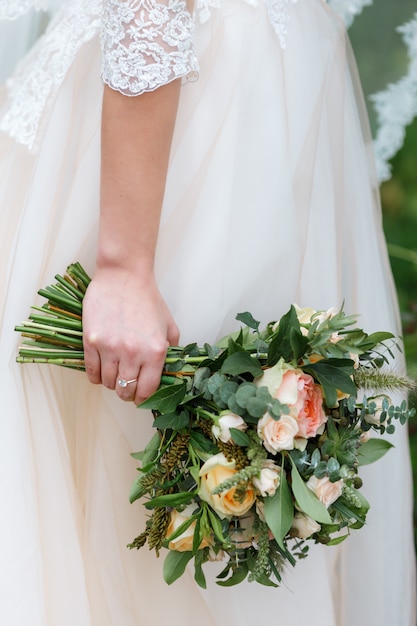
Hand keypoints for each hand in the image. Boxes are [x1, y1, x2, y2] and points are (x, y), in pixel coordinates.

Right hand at [82, 266, 178, 403]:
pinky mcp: (91, 341)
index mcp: (155, 351)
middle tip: (127, 385)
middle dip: (127, 392)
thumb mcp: (169, 326)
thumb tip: (166, 374)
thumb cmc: (147, 298)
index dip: (143, 398)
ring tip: (115, 372)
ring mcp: (110, 348)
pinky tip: (101, 369)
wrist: (123, 276)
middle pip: (126, 391)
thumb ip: (171, 352)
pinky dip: (96, 376)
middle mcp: (133, 353)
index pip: (147, 390)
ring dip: (112, 382)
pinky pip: (91, 372)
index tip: (140, 396)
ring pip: (108, 383)